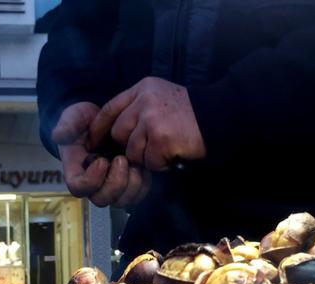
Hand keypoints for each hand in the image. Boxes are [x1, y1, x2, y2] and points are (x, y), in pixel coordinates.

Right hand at [52, 102, 150, 207]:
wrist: (106, 120)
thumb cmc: (86, 121)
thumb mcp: (74, 117)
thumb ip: (67, 125)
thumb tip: (59, 135)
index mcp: (76, 171)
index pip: (79, 188)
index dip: (91, 180)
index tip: (101, 160)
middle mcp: (94, 183)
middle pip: (102, 199)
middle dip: (115, 183)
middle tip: (122, 160)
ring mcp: (111, 185)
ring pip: (122, 201)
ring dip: (132, 185)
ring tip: (134, 163)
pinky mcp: (128, 183)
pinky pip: (138, 195)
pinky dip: (143, 183)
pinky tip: (143, 166)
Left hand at [89, 77, 205, 170]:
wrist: (220, 116)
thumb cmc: (192, 112)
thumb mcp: (161, 96)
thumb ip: (139, 106)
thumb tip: (117, 128)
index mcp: (142, 88)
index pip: (109, 108)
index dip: (99, 127)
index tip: (93, 140)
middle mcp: (144, 101)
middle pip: (119, 133)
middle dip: (131, 145)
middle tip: (152, 146)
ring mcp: (152, 119)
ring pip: (132, 151)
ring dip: (148, 156)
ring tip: (167, 148)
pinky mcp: (161, 138)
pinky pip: (149, 161)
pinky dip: (161, 163)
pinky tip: (174, 153)